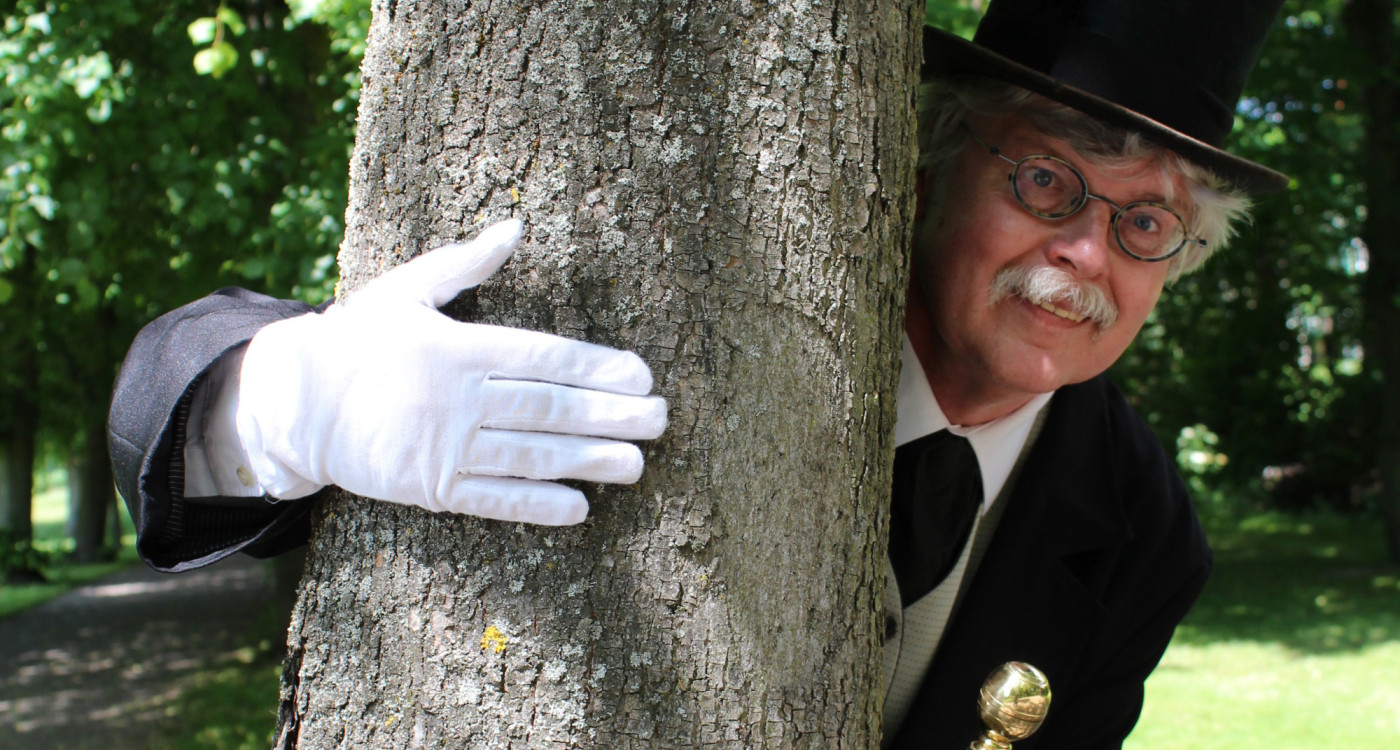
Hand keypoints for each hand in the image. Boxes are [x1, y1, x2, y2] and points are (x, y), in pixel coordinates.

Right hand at [235, 219, 666, 524]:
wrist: (291, 402)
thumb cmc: (357, 338)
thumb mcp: (404, 288)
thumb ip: (464, 263)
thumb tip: (516, 226)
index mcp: (455, 346)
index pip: (541, 356)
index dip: (595, 367)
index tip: (641, 374)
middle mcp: (453, 397)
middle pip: (546, 407)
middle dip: (609, 414)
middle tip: (662, 420)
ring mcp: (441, 447)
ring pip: (527, 456)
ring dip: (586, 461)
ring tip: (637, 464)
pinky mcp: (427, 489)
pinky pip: (490, 500)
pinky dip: (534, 505)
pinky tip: (578, 507)